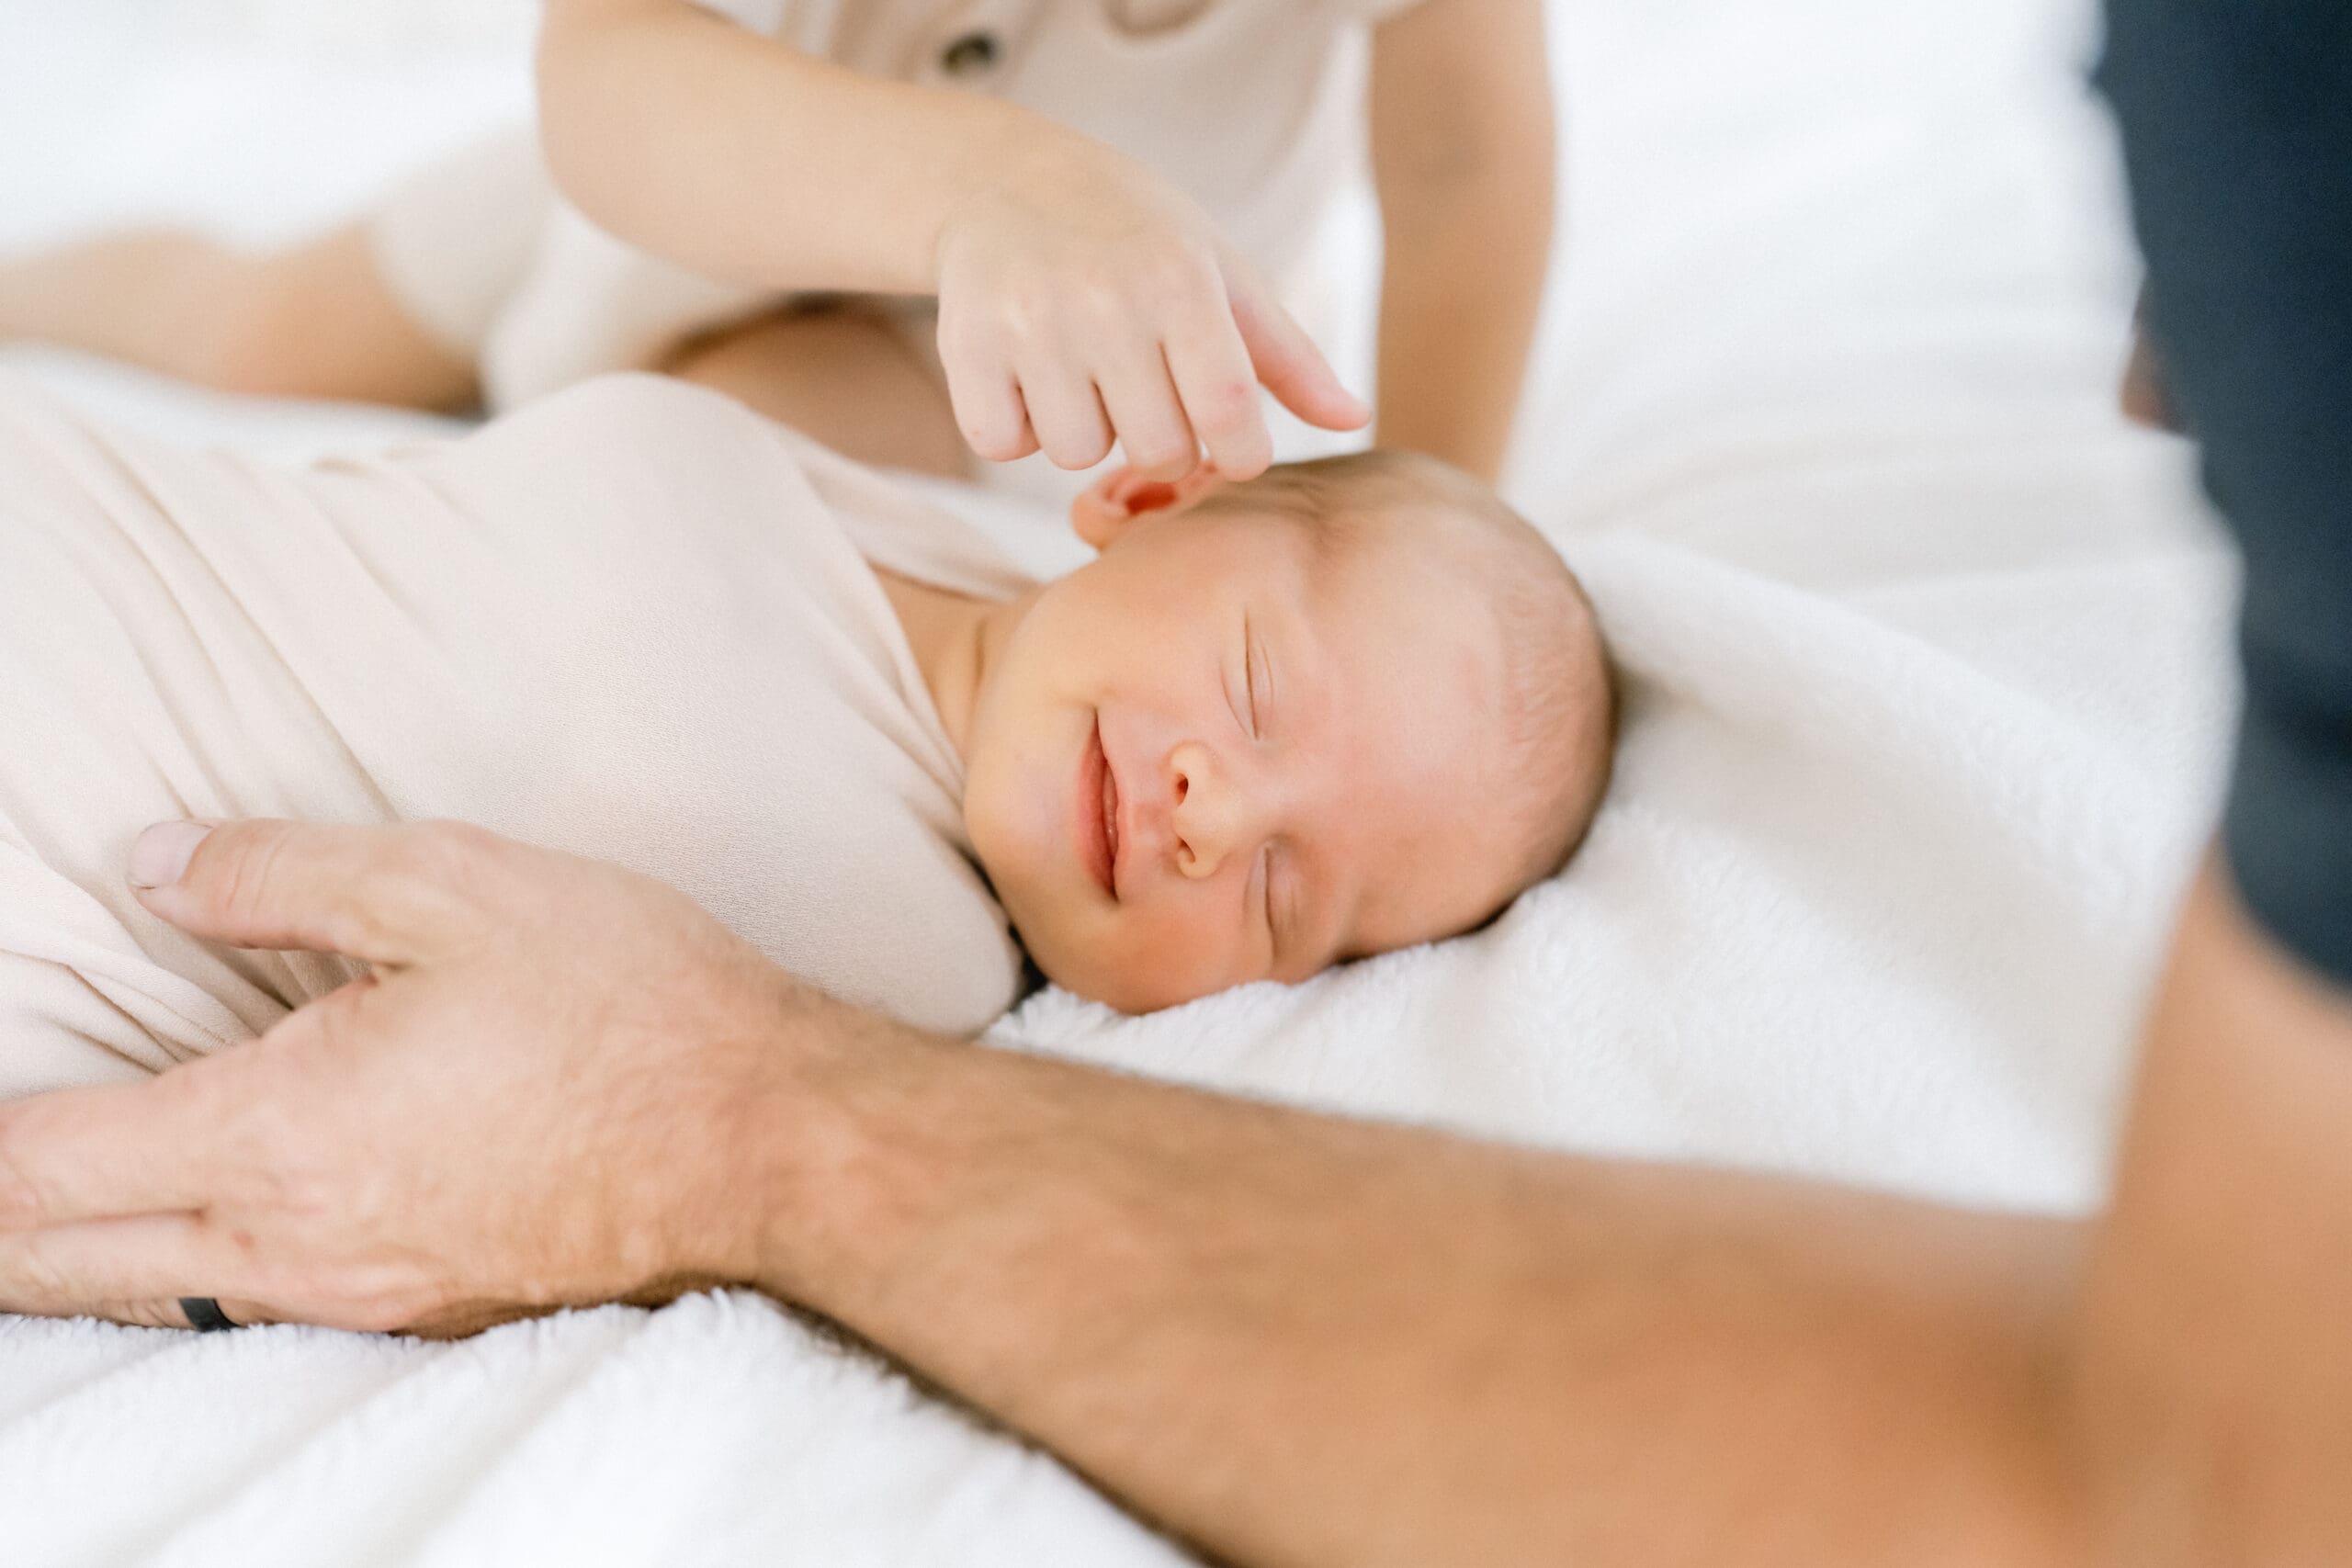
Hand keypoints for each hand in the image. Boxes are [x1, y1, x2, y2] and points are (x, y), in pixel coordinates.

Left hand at [0, 819, 833, 1336]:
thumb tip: (153, 864)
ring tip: (56, 1192)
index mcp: (279, 1130)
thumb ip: (281, 874)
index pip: (36, 1166)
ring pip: (150, 1299)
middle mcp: (294, 1240)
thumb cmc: (629, 1003)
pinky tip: (210, 1210)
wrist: (768, 1137)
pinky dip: (184, 1267)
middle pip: (58, 1266)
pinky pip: (254, 1304)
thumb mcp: (458, 886)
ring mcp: (358, 1292)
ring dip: (76, 1250)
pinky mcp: (420, 1310)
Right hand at [933, 136, 1367, 481]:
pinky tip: (1027, 378)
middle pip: (1156, 449)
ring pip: (1074, 453)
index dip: (1238, 451)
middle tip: (1145, 391)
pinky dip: (1016, 428)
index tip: (1229, 440)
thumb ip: (1286, 357)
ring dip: (1085, 431)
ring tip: (1082, 373)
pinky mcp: (964, 344)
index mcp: (1182, 281)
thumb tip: (1356, 419)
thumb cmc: (1140, 239)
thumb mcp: (1222, 276)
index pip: (1229, 416)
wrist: (1009, 182)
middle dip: (1160, 439)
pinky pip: (1002, 443)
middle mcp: (1105, 299)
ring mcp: (1029, 322)